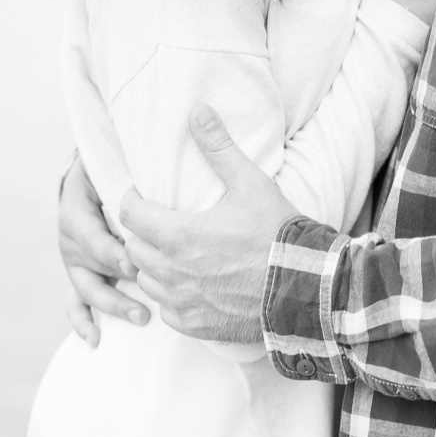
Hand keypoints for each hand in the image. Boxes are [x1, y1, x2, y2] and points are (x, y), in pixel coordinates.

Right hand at [57, 153, 146, 346]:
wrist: (93, 171)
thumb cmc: (112, 167)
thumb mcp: (112, 165)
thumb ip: (127, 179)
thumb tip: (153, 186)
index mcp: (75, 210)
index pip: (92, 238)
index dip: (112, 253)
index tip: (135, 265)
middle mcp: (71, 238)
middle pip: (92, 267)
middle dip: (118, 284)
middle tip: (146, 299)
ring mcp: (75, 260)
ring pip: (88, 288)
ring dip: (112, 305)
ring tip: (141, 316)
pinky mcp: (81, 273)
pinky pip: (76, 301)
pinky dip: (83, 321)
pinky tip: (96, 339)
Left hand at [121, 107, 298, 344]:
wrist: (306, 286)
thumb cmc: (278, 233)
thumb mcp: (251, 184)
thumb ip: (219, 149)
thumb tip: (198, 112)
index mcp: (178, 234)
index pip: (129, 214)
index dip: (133, 201)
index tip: (145, 196)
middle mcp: (171, 271)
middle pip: (133, 249)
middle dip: (144, 234)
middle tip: (164, 224)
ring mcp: (181, 301)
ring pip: (146, 281)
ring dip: (155, 267)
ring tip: (178, 256)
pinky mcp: (194, 324)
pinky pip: (167, 310)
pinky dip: (173, 298)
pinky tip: (195, 286)